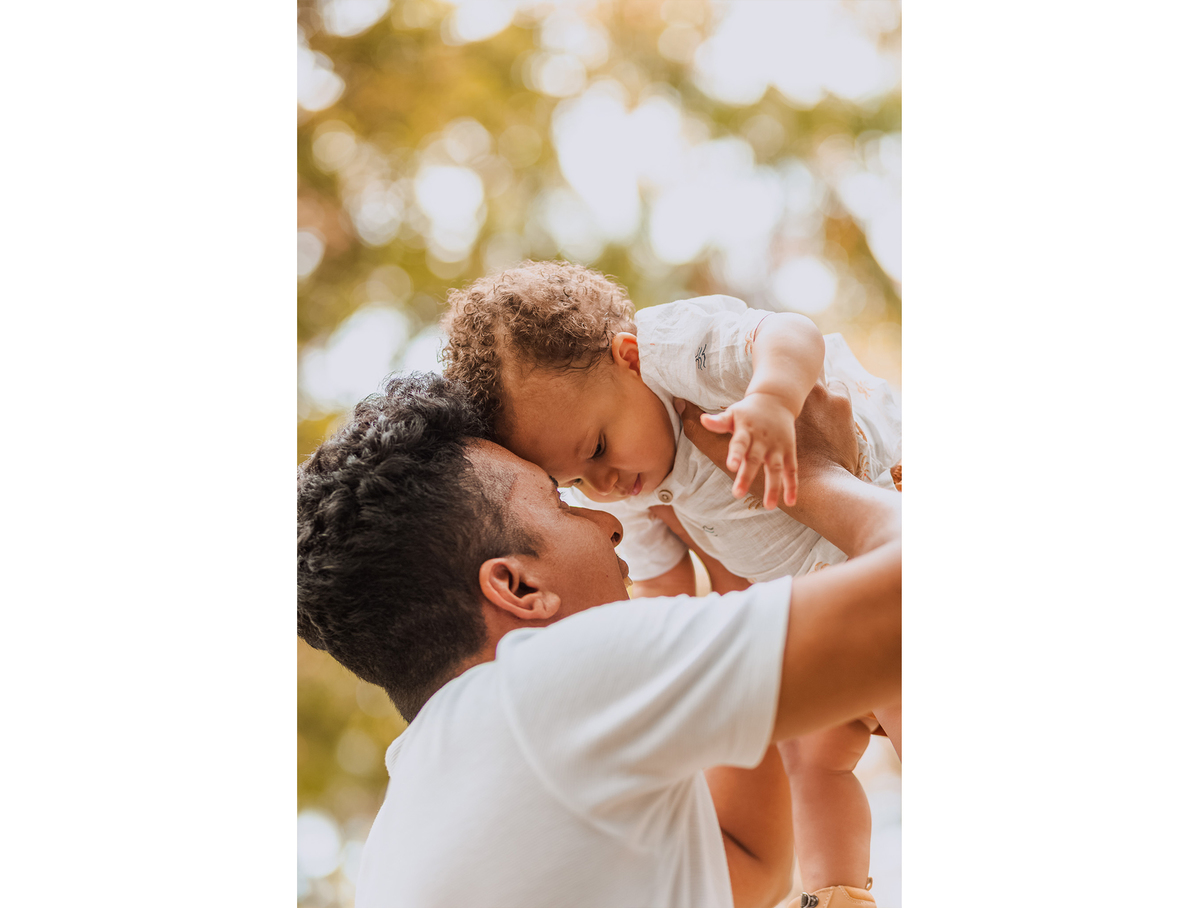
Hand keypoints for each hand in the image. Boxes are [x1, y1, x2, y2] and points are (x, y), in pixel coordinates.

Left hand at [698, 392, 798, 508]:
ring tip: (769, 507)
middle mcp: (763, 440)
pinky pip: (792, 471)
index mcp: (746, 430)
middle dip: (747, 476)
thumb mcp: (733, 412)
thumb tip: (703, 420)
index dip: (736, 454)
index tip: (731, 466)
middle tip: (737, 494)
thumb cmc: (748, 411)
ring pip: (776, 469)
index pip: (740, 443)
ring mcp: (777, 447)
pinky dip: (792, 486)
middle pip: (755, 460)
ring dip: (773, 488)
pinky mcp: (789, 452)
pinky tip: (790, 503)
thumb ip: (719, 421)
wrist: (776, 399)